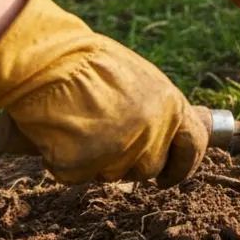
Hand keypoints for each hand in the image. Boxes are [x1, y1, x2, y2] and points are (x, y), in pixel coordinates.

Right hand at [0, 0, 208, 187]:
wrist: (47, 61)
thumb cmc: (88, 63)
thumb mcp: (140, 80)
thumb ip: (156, 110)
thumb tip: (162, 136)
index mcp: (171, 106)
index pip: (193, 147)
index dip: (183, 166)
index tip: (169, 179)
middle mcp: (152, 132)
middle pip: (148, 168)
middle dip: (129, 163)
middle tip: (105, 143)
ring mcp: (119, 151)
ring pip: (112, 175)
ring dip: (97, 162)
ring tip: (79, 127)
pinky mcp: (84, 165)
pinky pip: (76, 175)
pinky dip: (65, 161)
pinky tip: (59, 134)